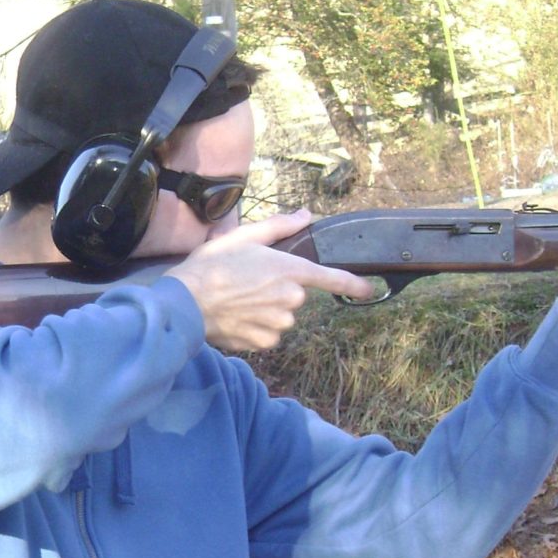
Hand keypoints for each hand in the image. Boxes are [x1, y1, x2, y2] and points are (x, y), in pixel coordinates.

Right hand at [165, 209, 376, 350]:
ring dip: (266, 309)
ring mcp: (279, 323)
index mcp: (291, 270)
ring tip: (238, 299)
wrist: (187, 303)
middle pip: (295, 296)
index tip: (369, 288)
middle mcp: (291, 300)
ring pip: (281, 316)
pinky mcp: (265, 342)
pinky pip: (268, 334)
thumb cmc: (213, 265)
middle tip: (248, 281)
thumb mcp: (245, 236)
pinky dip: (256, 327)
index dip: (354, 284)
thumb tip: (306, 215)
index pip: (332, 279)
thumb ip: (281, 226)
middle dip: (277, 289)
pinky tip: (237, 317)